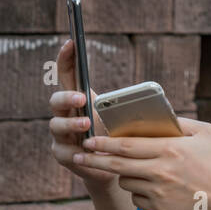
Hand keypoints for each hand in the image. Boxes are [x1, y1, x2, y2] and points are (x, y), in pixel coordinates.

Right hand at [48, 38, 117, 190]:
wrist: (114, 168)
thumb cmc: (119, 136)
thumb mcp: (124, 119)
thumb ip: (128, 107)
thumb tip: (154, 97)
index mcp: (78, 99)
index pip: (67, 74)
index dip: (66, 58)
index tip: (71, 42)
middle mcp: (64, 113)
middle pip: (56, 99)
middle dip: (67, 95)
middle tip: (83, 96)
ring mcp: (60, 134)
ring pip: (56, 124)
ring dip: (71, 123)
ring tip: (86, 124)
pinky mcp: (61, 154)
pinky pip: (63, 151)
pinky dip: (76, 151)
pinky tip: (85, 153)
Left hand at [74, 116, 210, 209]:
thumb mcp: (206, 132)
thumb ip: (180, 123)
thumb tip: (158, 116)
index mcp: (169, 149)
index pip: (126, 145)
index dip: (104, 142)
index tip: (89, 140)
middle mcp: (160, 171)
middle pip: (116, 165)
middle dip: (94, 159)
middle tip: (79, 155)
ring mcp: (158, 192)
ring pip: (125, 181)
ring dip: (122, 173)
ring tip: (131, 168)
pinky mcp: (159, 209)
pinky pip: (136, 197)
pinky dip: (138, 190)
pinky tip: (151, 184)